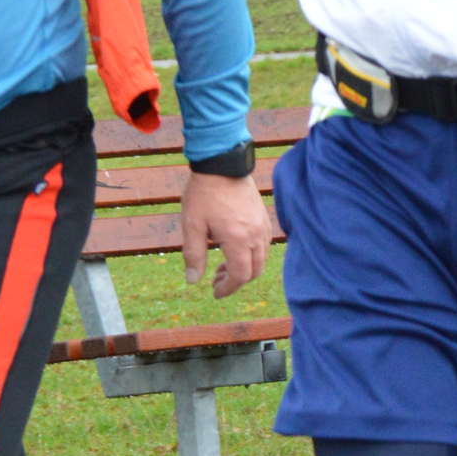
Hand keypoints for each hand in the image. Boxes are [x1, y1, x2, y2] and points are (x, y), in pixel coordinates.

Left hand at [180, 171, 272, 299]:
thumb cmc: (204, 193)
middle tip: (216, 279)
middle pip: (254, 272)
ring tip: (222, 265)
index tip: (215, 292)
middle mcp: (255, 235)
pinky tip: (234, 249)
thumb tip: (193, 280)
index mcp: (238, 240)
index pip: (239, 276)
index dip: (227, 289)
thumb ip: (194, 255)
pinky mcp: (264, 218)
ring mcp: (263, 226)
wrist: (222, 163)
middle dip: (236, 281)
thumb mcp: (192, 225)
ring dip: (244, 269)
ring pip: (261, 260)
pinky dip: (251, 255)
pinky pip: (263, 246)